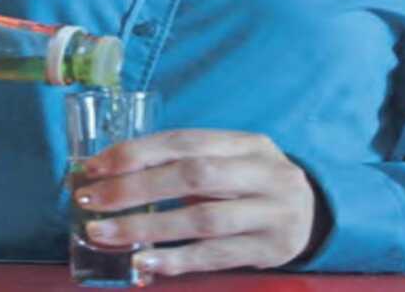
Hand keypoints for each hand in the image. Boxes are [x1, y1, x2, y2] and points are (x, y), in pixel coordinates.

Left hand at [75, 129, 322, 276]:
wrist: (314, 216)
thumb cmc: (254, 185)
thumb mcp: (232, 162)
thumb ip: (186, 163)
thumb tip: (110, 174)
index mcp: (248, 144)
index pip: (185, 141)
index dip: (136, 153)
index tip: (94, 167)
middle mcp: (265, 173)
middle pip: (193, 177)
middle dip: (135, 188)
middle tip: (90, 200)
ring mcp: (272, 214)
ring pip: (203, 220)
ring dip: (147, 228)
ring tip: (103, 233)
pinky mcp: (271, 250)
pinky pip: (215, 256)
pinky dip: (176, 260)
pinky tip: (144, 262)